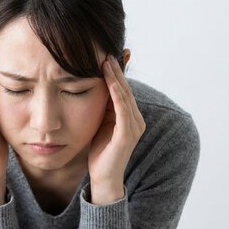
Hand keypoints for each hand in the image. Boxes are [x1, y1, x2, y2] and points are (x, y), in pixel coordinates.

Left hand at [88, 54, 145, 203]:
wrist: (103, 178)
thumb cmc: (100, 152)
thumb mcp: (98, 124)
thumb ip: (101, 107)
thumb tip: (92, 86)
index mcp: (128, 116)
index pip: (122, 88)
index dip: (115, 71)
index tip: (105, 54)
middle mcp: (136, 119)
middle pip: (125, 88)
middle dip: (116, 69)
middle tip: (106, 51)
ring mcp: (134, 126)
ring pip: (125, 95)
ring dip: (116, 77)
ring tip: (106, 60)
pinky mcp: (128, 134)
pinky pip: (123, 109)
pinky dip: (117, 94)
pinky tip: (110, 81)